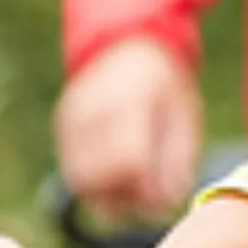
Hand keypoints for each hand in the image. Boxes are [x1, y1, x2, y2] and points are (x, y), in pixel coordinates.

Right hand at [54, 36, 202, 219]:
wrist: (130, 46)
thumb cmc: (165, 87)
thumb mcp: (185, 115)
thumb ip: (179, 158)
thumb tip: (169, 201)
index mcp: (131, 101)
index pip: (129, 161)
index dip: (146, 188)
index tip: (162, 194)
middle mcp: (93, 109)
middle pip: (95, 177)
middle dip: (123, 198)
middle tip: (146, 194)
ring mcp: (72, 117)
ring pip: (79, 180)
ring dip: (106, 197)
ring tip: (132, 186)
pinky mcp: (62, 124)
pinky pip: (71, 169)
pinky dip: (94, 184)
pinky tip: (115, 175)